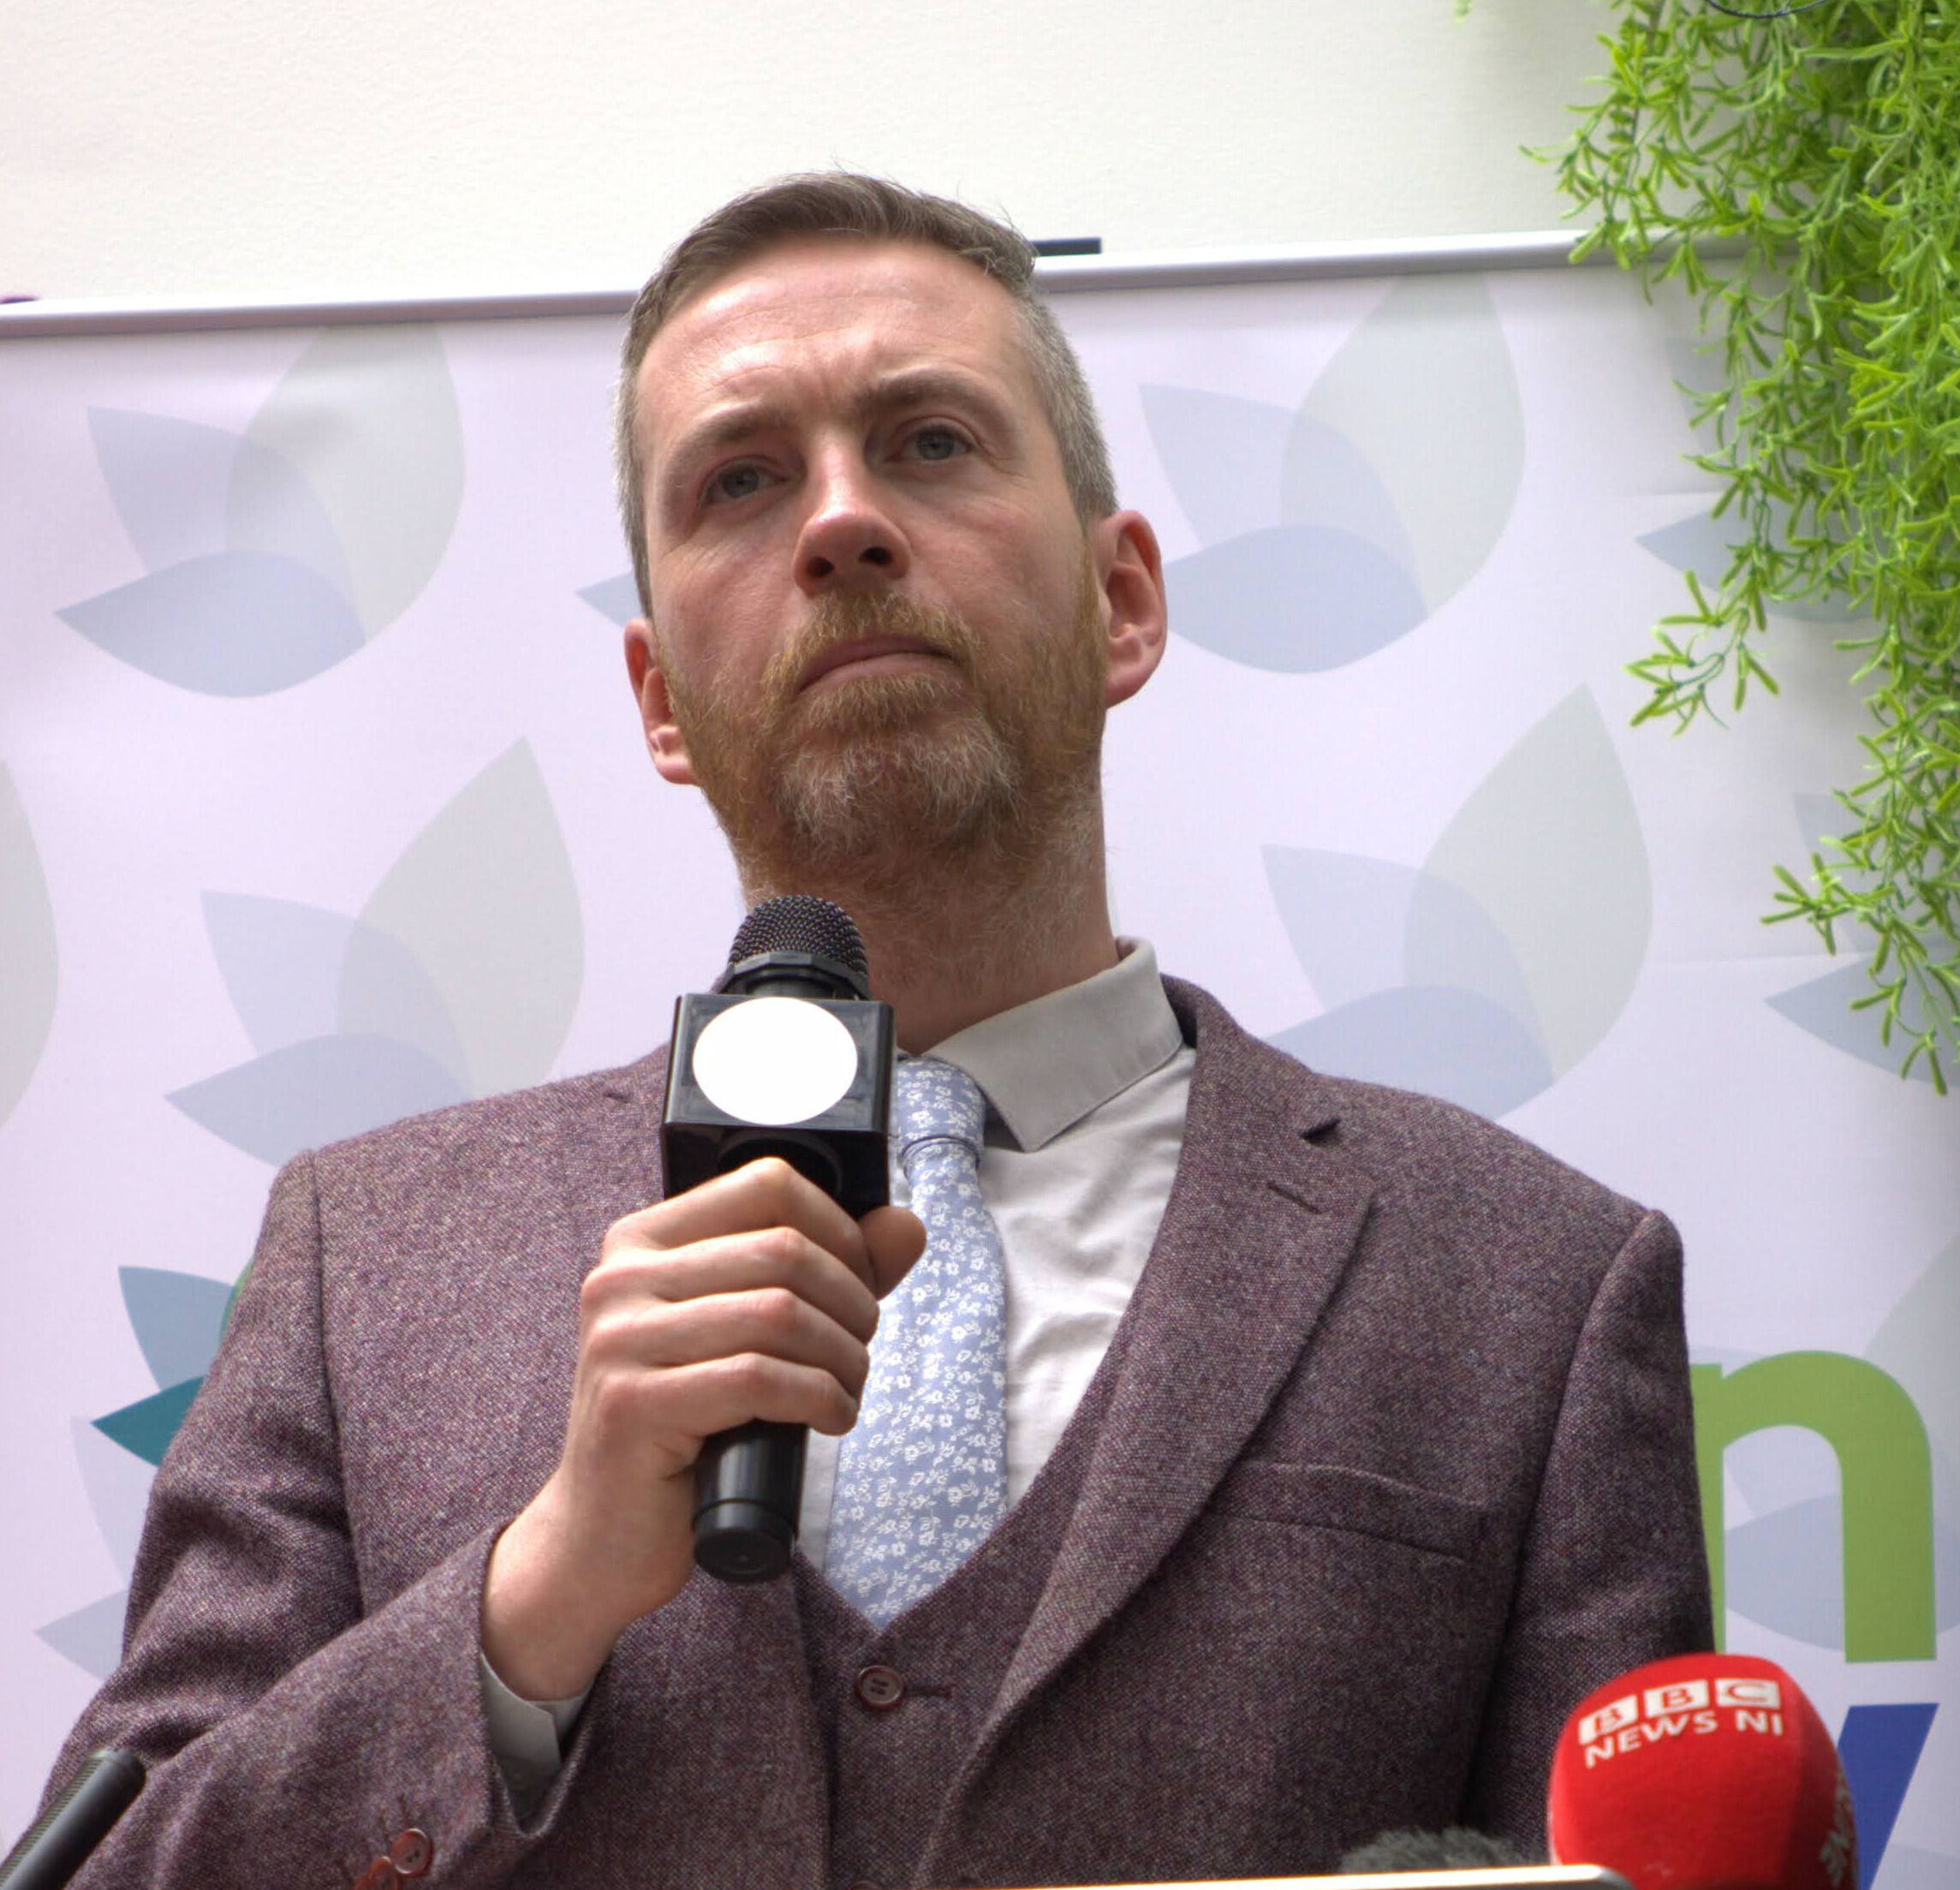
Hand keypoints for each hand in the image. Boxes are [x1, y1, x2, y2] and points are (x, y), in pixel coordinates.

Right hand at [481, 1157, 924, 1700]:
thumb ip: (828, 1273)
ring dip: (843, 1357)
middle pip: (785, 1251)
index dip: (840, 1230)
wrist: (600, 1538)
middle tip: (858, 1351)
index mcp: (643, 1240)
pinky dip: (820, 1397)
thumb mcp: (752, 1334)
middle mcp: (619, 1277)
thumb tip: (906, 1226)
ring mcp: (618, 1340)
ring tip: (846, 1390)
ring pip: (779, 1313)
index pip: (768, 1183)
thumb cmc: (688, 1429)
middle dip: (852, 1302)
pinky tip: (829, 1419)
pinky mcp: (631, 1405)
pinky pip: (758, 1378)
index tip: (861, 1283)